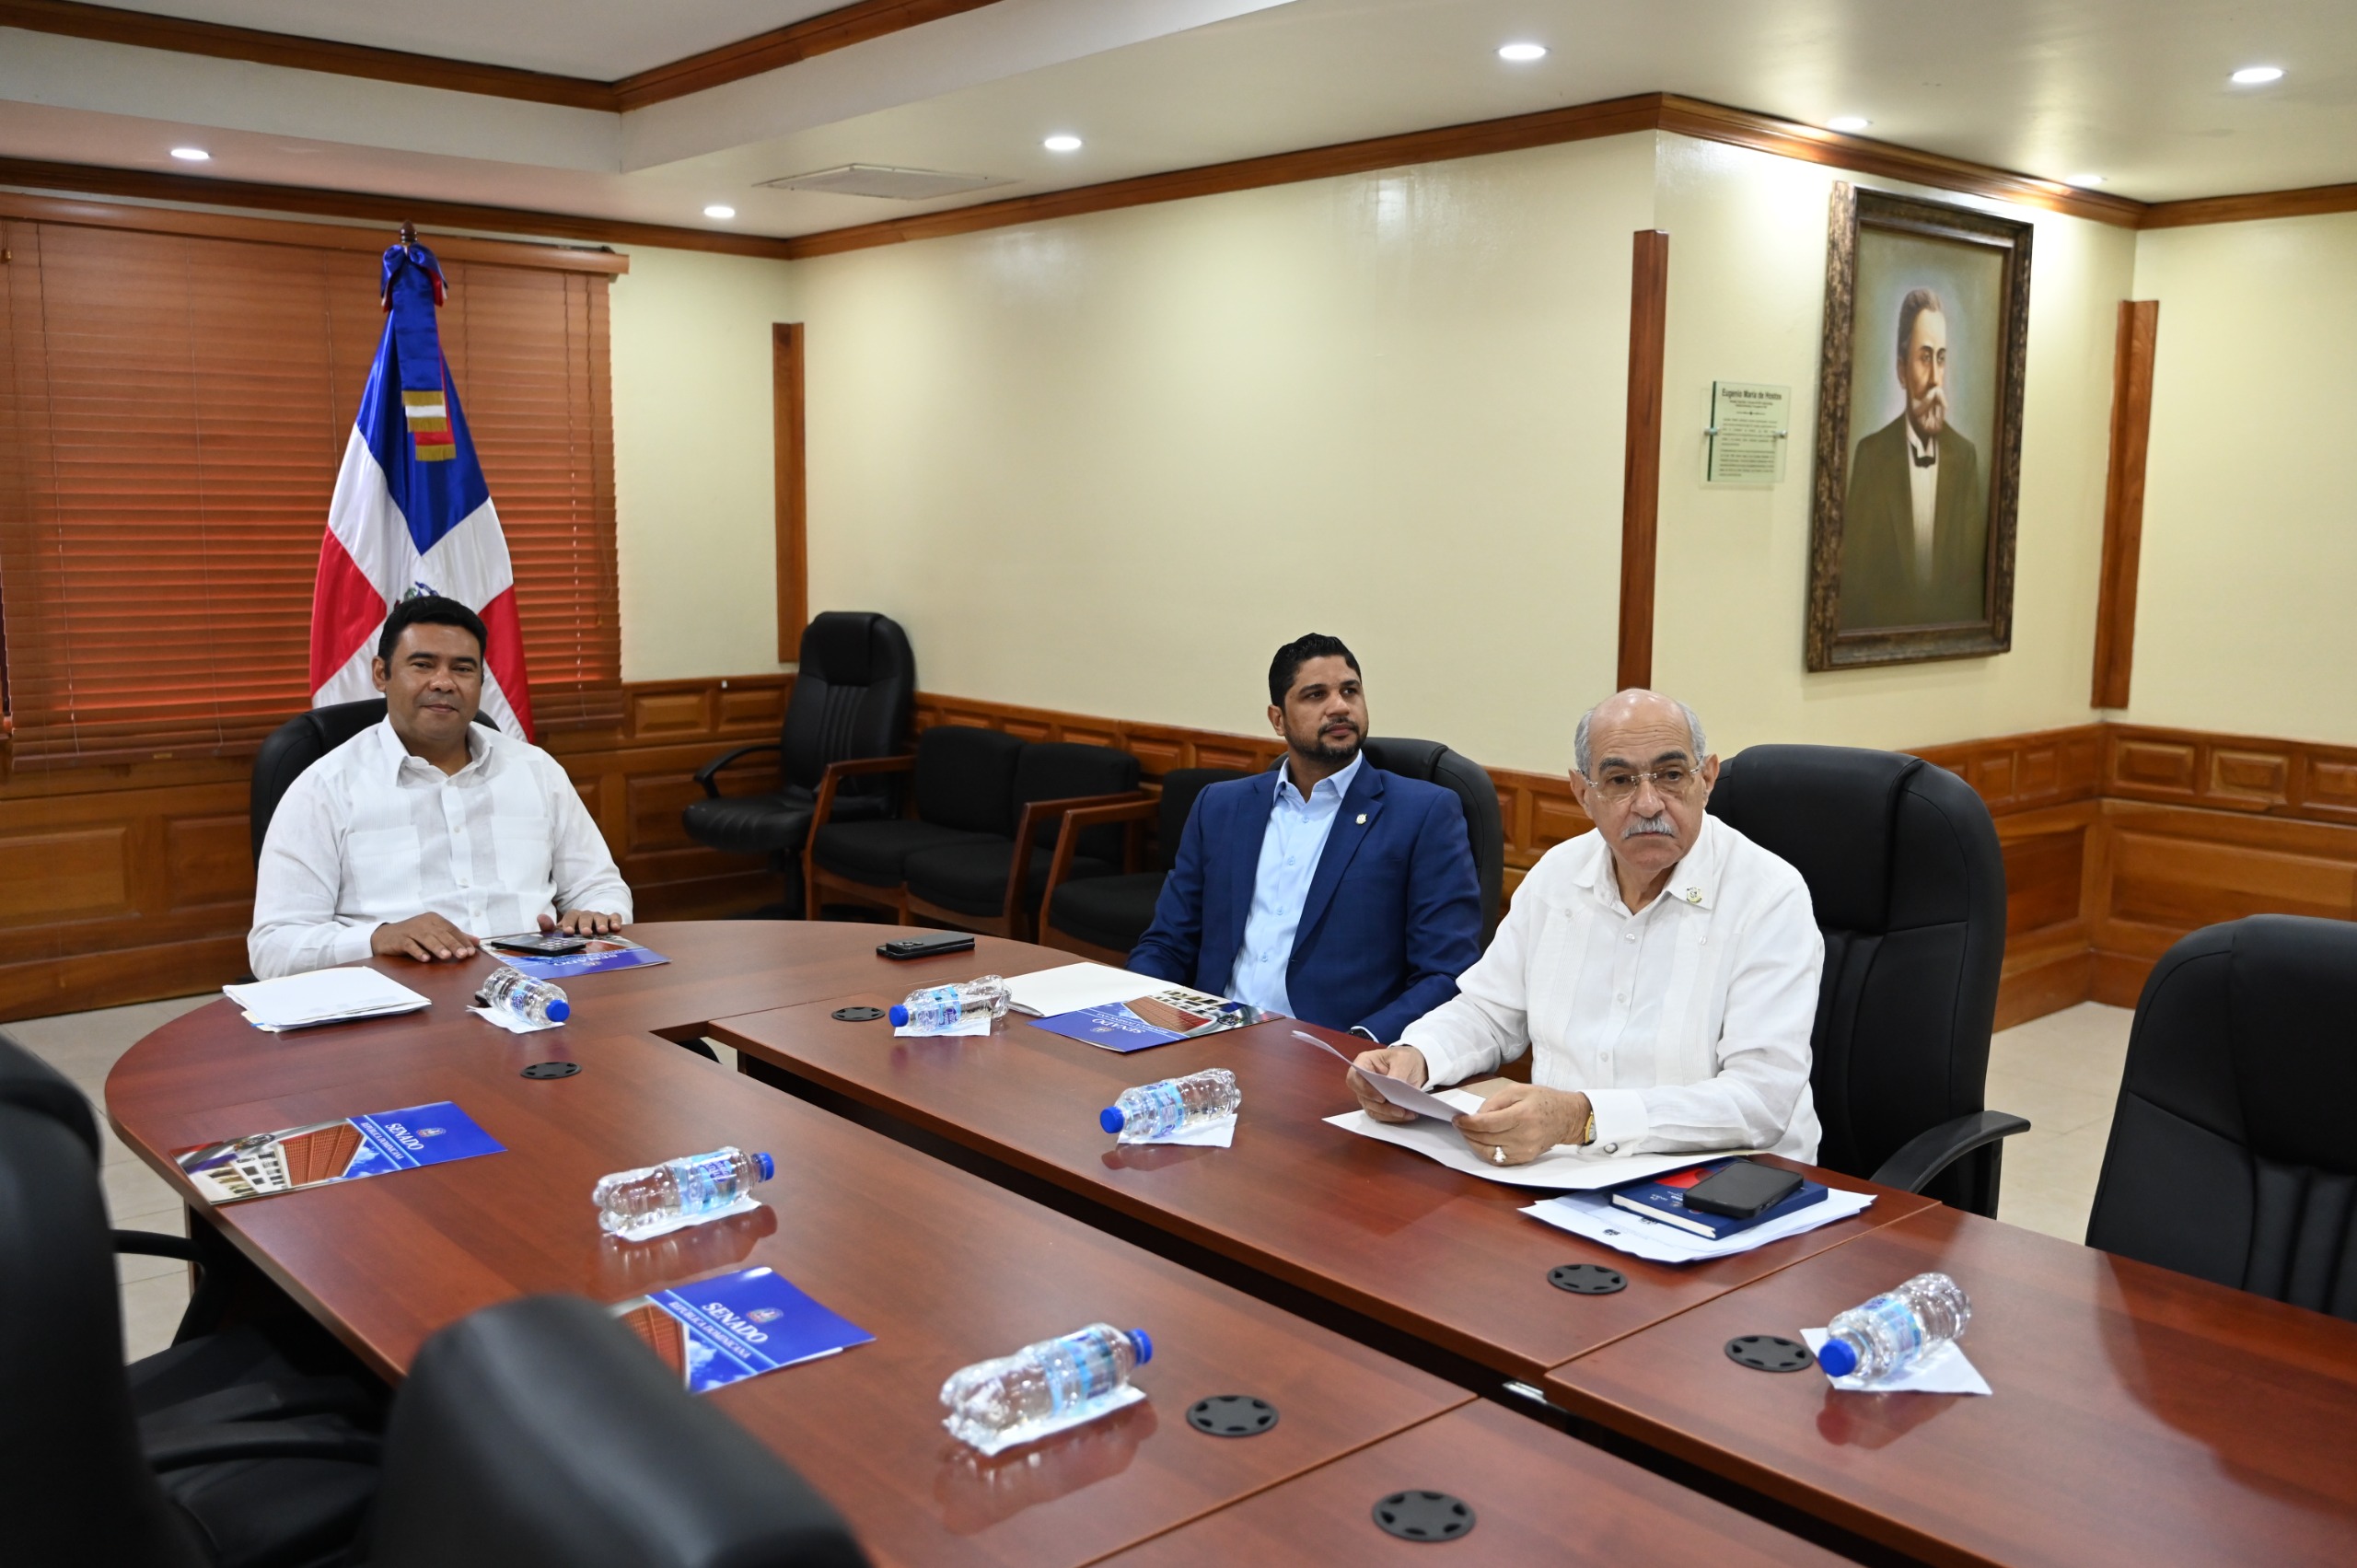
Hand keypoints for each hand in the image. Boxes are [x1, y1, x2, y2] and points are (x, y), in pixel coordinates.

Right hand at [371, 913, 478, 962]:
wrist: (386, 936)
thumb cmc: (414, 935)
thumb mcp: (435, 933)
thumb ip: (454, 937)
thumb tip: (476, 941)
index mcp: (434, 919)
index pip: (451, 929)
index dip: (462, 940)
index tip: (471, 951)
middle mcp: (424, 922)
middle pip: (441, 933)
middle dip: (453, 944)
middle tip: (462, 955)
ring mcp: (411, 930)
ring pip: (427, 938)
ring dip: (437, 947)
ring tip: (446, 956)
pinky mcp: (400, 939)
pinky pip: (410, 945)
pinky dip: (418, 951)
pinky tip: (425, 959)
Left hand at [543, 909, 620, 937]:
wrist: (590, 927)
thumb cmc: (573, 931)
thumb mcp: (559, 931)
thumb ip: (549, 927)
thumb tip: (540, 917)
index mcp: (573, 916)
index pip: (570, 916)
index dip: (569, 923)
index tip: (568, 932)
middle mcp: (586, 915)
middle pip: (586, 916)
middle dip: (586, 924)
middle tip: (586, 933)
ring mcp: (599, 917)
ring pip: (600, 917)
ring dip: (601, 923)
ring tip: (602, 931)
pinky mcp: (611, 919)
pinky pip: (614, 917)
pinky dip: (615, 921)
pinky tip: (616, 927)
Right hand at [1348, 1045, 1428, 1123]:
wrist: (1413, 1067)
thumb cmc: (1404, 1058)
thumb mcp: (1404, 1059)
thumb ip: (1398, 1073)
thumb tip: (1394, 1089)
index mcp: (1364, 1063)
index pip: (1354, 1078)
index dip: (1364, 1089)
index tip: (1381, 1098)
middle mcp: (1362, 1080)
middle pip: (1364, 1098)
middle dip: (1382, 1107)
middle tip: (1399, 1109)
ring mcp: (1368, 1094)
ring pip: (1372, 1109)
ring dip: (1389, 1114)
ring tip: (1406, 1113)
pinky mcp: (1377, 1105)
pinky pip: (1381, 1115)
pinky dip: (1394, 1117)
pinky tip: (1408, 1114)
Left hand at [1452, 1085, 1589, 1166]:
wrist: (1568, 1117)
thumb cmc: (1543, 1100)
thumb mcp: (1519, 1090)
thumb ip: (1496, 1101)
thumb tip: (1477, 1115)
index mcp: (1522, 1115)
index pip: (1487, 1124)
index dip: (1468, 1123)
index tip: (1457, 1119)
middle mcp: (1524, 1136)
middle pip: (1486, 1138)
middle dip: (1467, 1132)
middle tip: (1459, 1125)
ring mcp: (1525, 1150)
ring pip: (1489, 1152)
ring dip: (1473, 1144)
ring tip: (1467, 1134)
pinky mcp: (1525, 1158)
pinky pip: (1499, 1160)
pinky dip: (1485, 1152)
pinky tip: (1480, 1143)